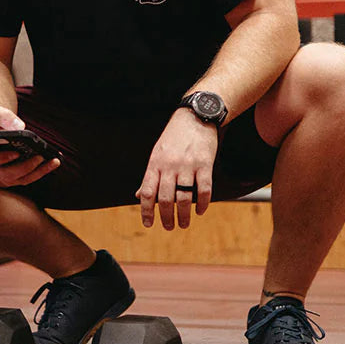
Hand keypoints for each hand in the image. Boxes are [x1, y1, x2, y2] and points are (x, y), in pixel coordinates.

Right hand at [0, 106, 60, 186]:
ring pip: (23, 179)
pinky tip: (55, 161)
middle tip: (39, 157)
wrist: (0, 130)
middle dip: (25, 167)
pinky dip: (44, 170)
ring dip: (39, 171)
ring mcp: (9, 174)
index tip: (16, 152)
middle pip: (8, 174)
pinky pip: (32, 177)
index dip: (2, 158)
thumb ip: (5, 117)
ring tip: (52, 160)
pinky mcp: (21, 176)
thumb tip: (20, 127)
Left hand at [136, 110, 217, 229]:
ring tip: (184, 224)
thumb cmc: (174, 137)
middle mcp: (170, 165)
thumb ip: (151, 176)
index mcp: (155, 163)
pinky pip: (204, 189)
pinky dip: (202, 203)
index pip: (147, 192)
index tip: (148, 224)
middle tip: (169, 227)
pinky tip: (200, 211)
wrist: (195, 116)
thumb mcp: (157, 153)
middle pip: (165, 199)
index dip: (146, 211)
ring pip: (184, 197)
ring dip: (184, 215)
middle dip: (166, 217)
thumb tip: (139, 196)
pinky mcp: (204, 164)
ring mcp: (187, 165)